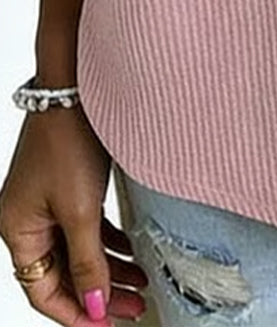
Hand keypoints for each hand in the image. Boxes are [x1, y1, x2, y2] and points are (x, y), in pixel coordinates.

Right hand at [0, 106, 147, 325]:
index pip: (43, 291)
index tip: (108, 324)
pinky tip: (133, 252)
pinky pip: (87, 228)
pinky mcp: (68, 186)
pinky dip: (109, 242)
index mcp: (18, 232)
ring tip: (143, 284)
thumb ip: (88, 260)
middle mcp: (28, 221)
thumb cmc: (69, 143)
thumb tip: (93, 305)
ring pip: (78, 251)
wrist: (77, 89)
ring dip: (109, 269)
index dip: (76, 312)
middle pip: (63, 273)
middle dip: (99, 293)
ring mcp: (48, 203)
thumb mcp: (81, 210)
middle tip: (135, 308)